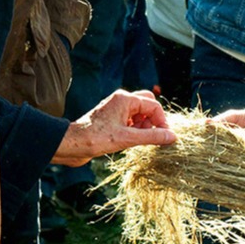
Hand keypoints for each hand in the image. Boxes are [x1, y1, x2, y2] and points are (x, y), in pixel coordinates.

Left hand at [53, 89, 175, 165]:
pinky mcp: (111, 120)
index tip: (165, 137)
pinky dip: (135, 130)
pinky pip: (130, 121)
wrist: (72, 144)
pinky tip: (131, 141)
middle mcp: (121, 101)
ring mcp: (115, 110)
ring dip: (144, 126)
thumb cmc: (96, 138)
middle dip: (153, 121)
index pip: (153, 106)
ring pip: (139, 114)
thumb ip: (152, 137)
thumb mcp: (128, 138)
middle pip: (147, 105)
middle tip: (153, 136)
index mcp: (125, 99)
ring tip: (139, 140)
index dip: (162, 121)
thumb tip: (172, 137)